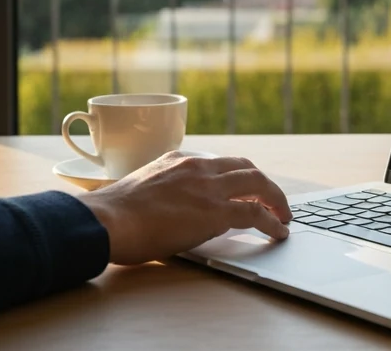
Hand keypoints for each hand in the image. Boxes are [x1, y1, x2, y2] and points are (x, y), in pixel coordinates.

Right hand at [77, 151, 292, 264]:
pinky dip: (273, 222)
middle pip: (245, 166)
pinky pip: (256, 213)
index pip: (220, 162)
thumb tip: (175, 211)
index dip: (238, 175)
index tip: (246, 188)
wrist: (106, 221)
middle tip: (273, 201)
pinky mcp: (215, 211)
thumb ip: (166, 191)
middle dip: (263, 183)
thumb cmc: (113, 215)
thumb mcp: (143, 189)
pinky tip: (279, 232)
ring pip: (258, 183)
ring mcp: (209, 186)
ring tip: (283, 216)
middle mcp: (197, 166)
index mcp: (178, 159)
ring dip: (276, 200)